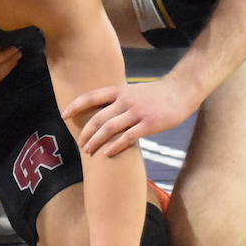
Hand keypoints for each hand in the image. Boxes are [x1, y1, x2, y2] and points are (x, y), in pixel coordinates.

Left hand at [64, 80, 195, 156]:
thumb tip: (103, 113)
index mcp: (120, 91)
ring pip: (110, 128)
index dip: (76, 105)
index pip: (92, 96)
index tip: (64, 115)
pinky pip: (128, 137)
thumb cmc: (156, 94)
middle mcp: (126, 100)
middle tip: (79, 143)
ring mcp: (137, 112)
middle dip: (86, 132)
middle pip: (98, 117)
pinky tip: (107, 154)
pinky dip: (115, 146)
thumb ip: (119, 100)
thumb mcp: (134, 91)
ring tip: (88, 151)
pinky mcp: (149, 124)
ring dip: (96, 141)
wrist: (181, 91)